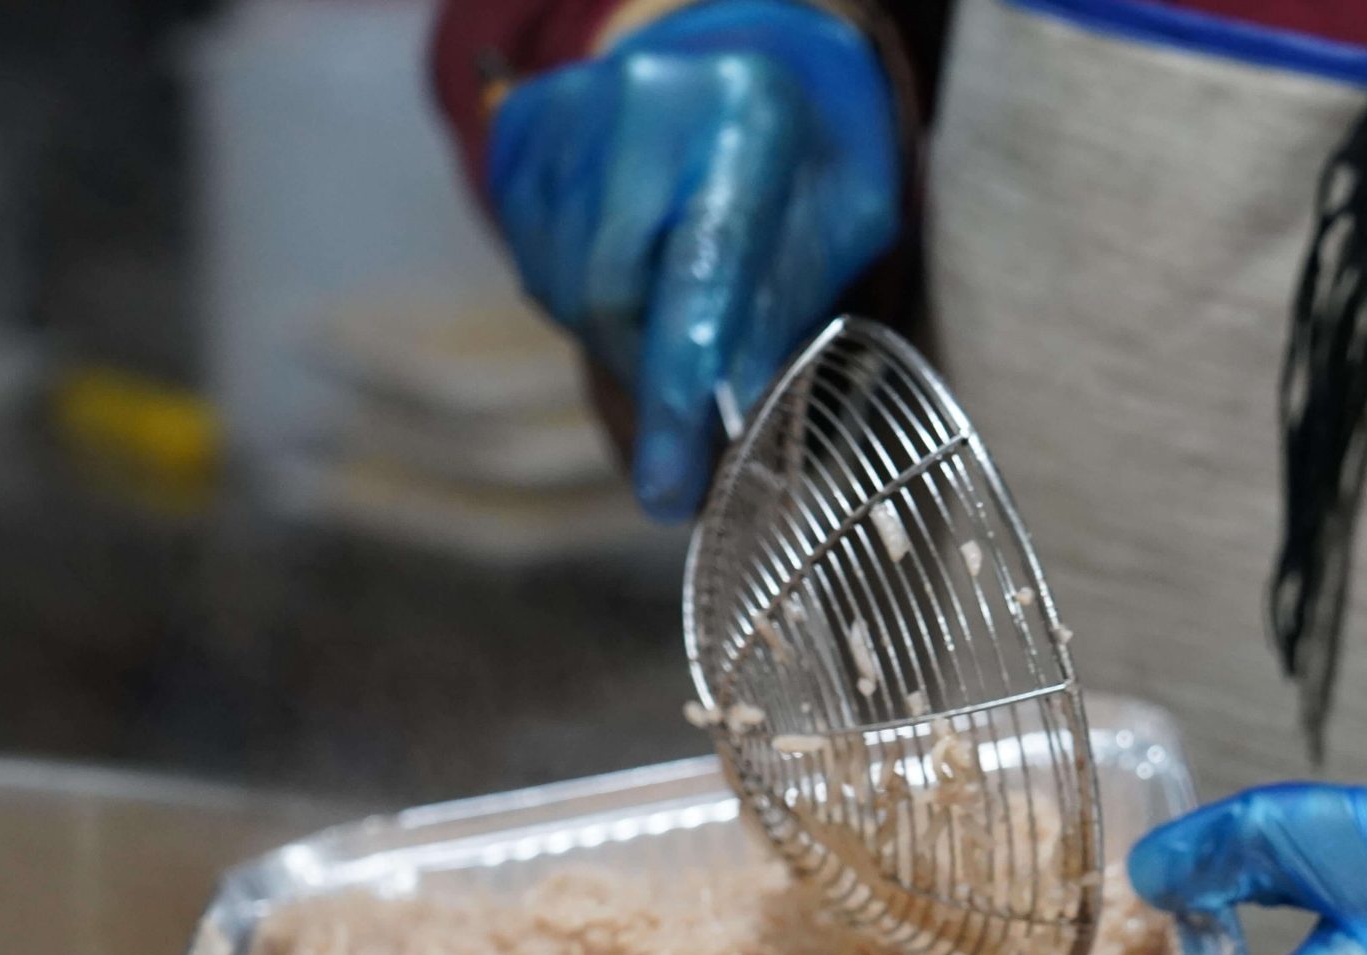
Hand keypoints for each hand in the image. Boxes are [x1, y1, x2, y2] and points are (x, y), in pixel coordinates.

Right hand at [486, 0, 899, 516]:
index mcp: (747, 114)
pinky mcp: (525, 131)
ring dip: (619, 348)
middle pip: (614, 290)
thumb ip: (791, 312)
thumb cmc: (809, 162)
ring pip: (568, 286)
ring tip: (673, 339)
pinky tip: (635, 284)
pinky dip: (582, 303)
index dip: (680, 387)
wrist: (746, 58)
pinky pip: (534, 261)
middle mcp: (646, 98)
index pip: (700, 269)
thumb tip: (740, 421)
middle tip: (684, 446)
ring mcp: (573, 109)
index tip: (671, 484)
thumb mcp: (842, 228)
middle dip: (648, 384)